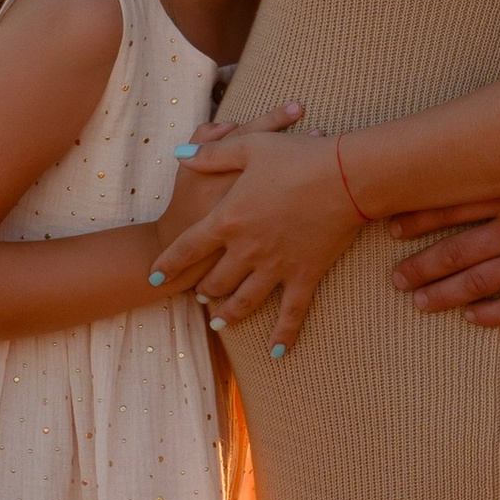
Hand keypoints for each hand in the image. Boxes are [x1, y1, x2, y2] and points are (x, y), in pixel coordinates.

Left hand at [158, 122, 362, 349]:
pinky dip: (283, 335)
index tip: (154, 277)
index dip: (168, 264)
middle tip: (198, 294)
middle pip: (215, 280)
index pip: (187, 248)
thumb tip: (178, 155)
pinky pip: (291, 312)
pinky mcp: (304, 275)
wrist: (346, 176)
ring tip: (219, 323)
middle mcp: (247, 249)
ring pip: (244, 301)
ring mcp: (276, 266)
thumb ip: (211, 154)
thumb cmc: (298, 156)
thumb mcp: (249, 147)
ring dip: (228, 315)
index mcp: (229, 218)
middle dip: (203, 289)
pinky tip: (276, 353)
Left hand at [386, 163, 499, 322]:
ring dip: (444, 294)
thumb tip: (489, 156)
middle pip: (457, 250)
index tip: (390, 228)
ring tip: (418, 304)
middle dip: (420, 266)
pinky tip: (472, 320)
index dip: (419, 218)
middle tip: (394, 279)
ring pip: (479, 281)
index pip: (453, 205)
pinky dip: (492, 314)